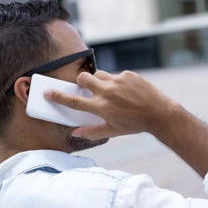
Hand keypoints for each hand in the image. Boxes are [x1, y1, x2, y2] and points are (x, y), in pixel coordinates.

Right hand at [44, 70, 178, 139]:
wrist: (160, 113)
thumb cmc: (134, 124)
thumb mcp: (113, 131)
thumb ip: (92, 131)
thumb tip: (75, 133)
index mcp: (101, 107)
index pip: (74, 101)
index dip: (58, 96)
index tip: (47, 92)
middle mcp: (107, 92)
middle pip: (83, 78)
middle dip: (81, 81)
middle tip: (87, 88)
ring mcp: (117, 81)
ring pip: (98, 74)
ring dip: (99, 81)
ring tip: (110, 91)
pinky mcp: (128, 74)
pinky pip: (115, 75)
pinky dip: (116, 82)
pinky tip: (126, 91)